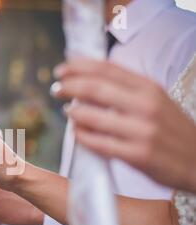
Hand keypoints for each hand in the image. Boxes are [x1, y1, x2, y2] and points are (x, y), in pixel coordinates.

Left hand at [52, 58, 195, 192]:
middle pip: (95, 89)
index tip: (61, 70)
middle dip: (69, 87)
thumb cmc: (171, 130)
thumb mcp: (156, 101)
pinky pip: (100, 144)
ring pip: (94, 117)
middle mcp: (146, 105)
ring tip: (67, 111)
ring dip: (74, 113)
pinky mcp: (138, 155)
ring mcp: (142, 131)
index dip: (79, 67)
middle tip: (55, 89)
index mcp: (149, 88)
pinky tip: (77, 133)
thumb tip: (89, 80)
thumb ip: (127, 90)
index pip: (107, 69)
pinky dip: (83, 136)